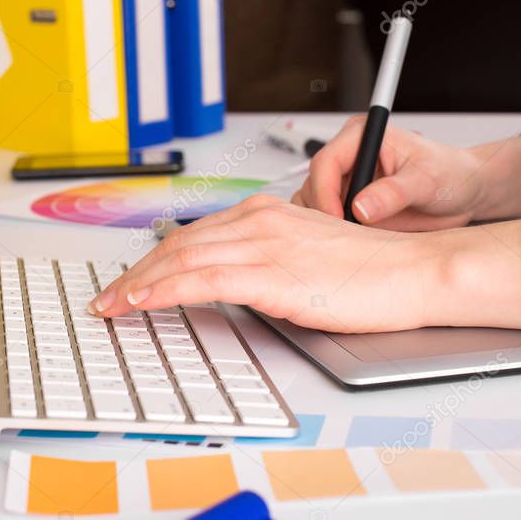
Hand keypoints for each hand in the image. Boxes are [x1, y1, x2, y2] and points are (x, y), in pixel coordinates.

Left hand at [89, 196, 439, 332]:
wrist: (412, 272)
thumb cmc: (369, 271)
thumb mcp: (304, 256)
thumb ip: (264, 261)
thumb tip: (232, 282)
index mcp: (265, 214)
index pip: (192, 235)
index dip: (153, 259)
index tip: (130, 280)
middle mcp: (259, 221)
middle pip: (177, 244)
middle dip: (135, 273)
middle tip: (107, 296)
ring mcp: (264, 244)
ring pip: (180, 259)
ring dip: (138, 285)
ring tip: (111, 305)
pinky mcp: (272, 272)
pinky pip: (201, 279)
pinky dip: (163, 290)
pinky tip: (141, 303)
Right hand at [291, 116, 485, 230]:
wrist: (465, 193)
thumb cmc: (451, 174)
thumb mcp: (427, 180)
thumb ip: (394, 193)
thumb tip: (361, 206)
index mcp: (363, 137)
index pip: (326, 162)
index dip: (325, 192)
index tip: (338, 218)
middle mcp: (350, 158)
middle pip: (314, 185)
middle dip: (325, 211)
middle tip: (347, 233)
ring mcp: (348, 183)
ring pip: (314, 204)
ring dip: (326, 224)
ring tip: (354, 237)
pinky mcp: (349, 205)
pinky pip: (327, 221)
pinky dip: (333, 233)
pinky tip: (354, 241)